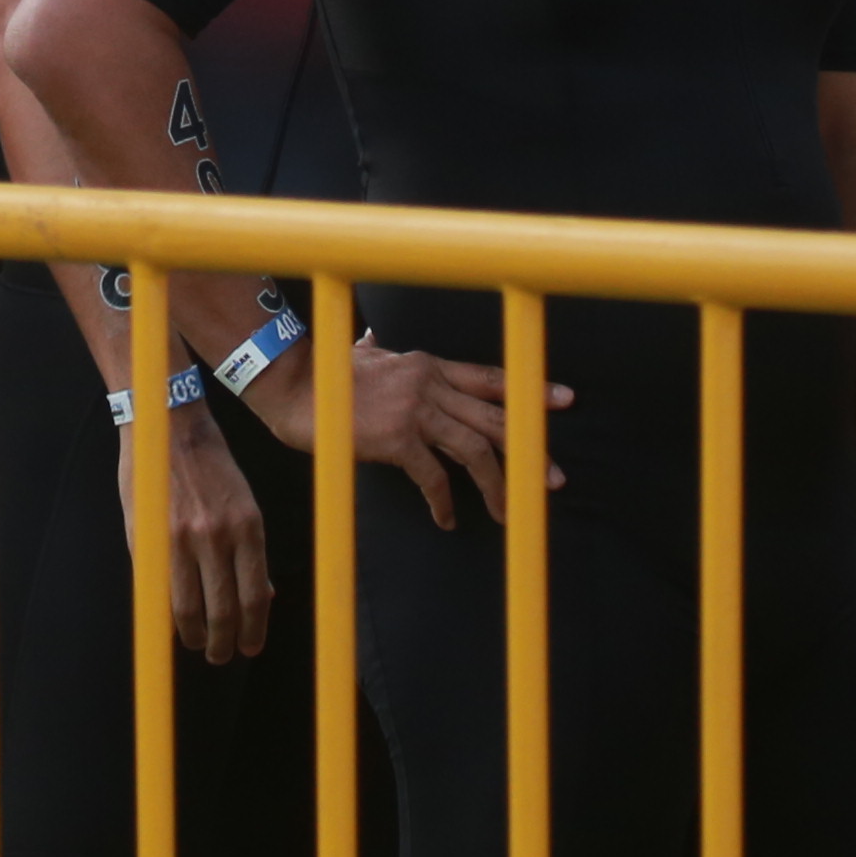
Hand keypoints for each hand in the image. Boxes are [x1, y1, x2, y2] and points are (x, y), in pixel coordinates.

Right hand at [139, 401, 278, 663]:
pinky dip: (168, 614)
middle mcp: (218, 536)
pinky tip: (172, 624)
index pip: (255, 595)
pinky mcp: (151, 537)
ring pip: (190, 607)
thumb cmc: (209, 464)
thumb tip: (265, 594)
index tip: (250, 647)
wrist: (169, 425)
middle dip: (224, 642)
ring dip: (195, 636)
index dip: (253, 629)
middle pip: (224, 610)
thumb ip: (249, 549)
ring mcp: (182, 538)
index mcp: (248, 527)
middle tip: (221, 655)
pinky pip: (161, 589)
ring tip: (197, 645)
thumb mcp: (242, 502)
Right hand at [237, 330, 530, 526]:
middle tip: (554, 477)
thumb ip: (376, 349)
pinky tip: (446, 520)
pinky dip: (443, 501)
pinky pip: (433, 475)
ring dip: (496, 485)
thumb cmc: (324, 374)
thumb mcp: (362, 355)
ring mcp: (415, 409)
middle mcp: (429, 382)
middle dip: (528, 449)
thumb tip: (373, 337)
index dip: (527, 390)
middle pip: (494, 417)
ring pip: (474, 448)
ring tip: (506, 514)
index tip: (563, 400)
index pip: (489, 377)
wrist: (292, 384)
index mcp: (428, 364)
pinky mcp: (396, 437)